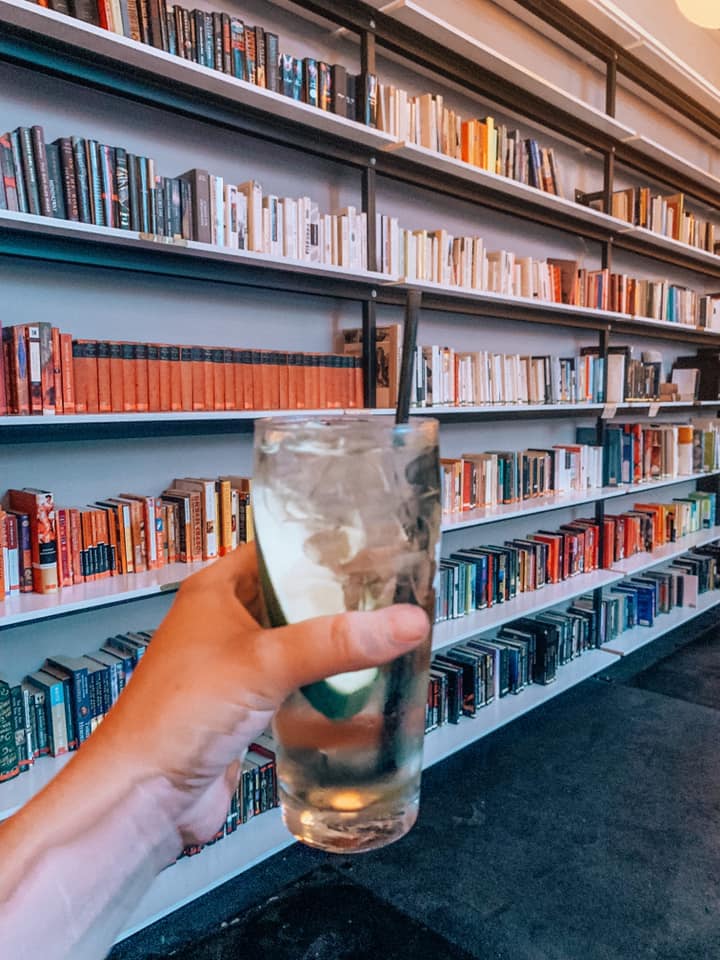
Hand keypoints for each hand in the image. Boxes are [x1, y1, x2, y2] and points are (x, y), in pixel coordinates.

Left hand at [85, 543, 430, 847]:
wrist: (141, 800)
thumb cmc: (180, 715)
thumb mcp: (263, 664)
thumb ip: (336, 642)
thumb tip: (409, 621)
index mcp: (216, 590)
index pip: (276, 549)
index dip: (321, 545)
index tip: (374, 545)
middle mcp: (224, 621)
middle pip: (292, 598)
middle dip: (338, 599)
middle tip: (394, 594)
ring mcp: (234, 666)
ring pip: (295, 643)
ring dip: (332, 644)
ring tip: (388, 634)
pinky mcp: (245, 708)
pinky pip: (293, 685)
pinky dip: (323, 684)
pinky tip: (361, 688)